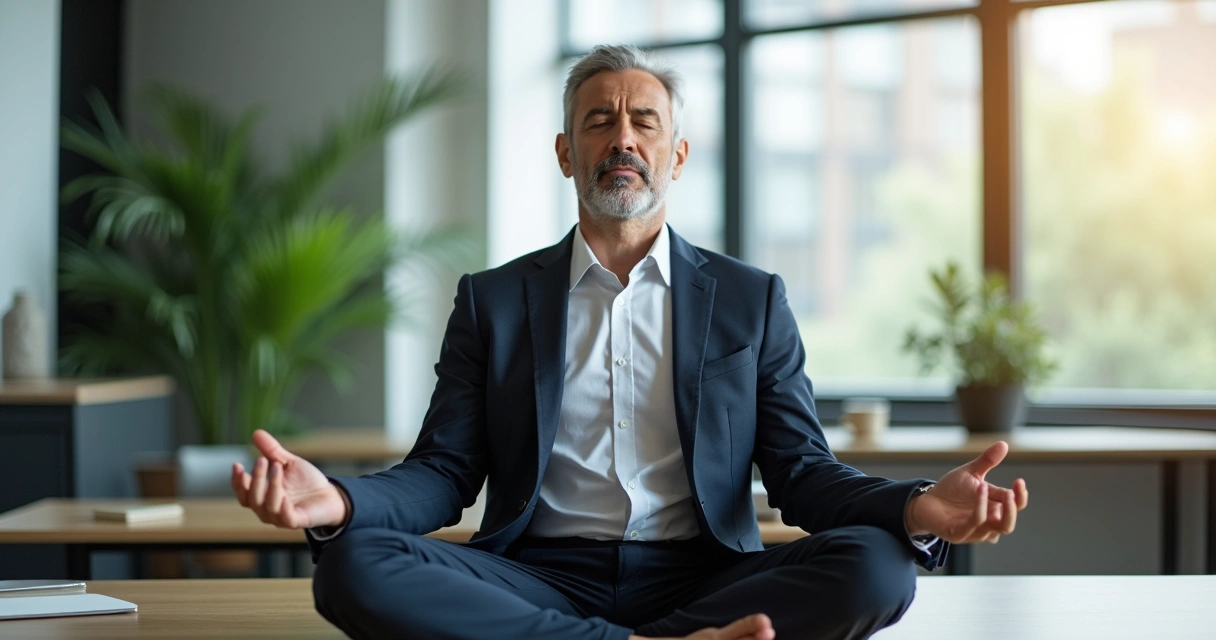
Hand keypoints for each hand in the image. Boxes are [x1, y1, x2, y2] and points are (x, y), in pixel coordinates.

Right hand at [231, 429, 348, 529]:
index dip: (237, 481)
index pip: (243, 492)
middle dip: (256, 479)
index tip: (237, 464)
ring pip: (268, 506)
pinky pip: (286, 518)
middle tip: (262, 460)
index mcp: (262, 496)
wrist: (331, 495)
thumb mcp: (288, 463)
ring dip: (271, 486)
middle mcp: (267, 509)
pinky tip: (286, 496)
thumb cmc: (306, 481)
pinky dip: (283, 508)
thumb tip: (256, 433)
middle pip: (253, 499)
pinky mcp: (296, 521)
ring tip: (277, 466)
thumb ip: (272, 451)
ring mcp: (280, 517)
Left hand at [906, 441, 1027, 543]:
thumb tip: (1003, 444)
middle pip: (1008, 524)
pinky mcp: (958, 533)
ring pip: (995, 529)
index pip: (1015, 506)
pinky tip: (978, 490)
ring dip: (995, 509)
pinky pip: (973, 525)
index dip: (1020, 496)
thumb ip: (987, 461)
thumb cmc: (952, 490)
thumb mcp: (970, 473)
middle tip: (1011, 492)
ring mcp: (973, 530)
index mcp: (994, 508)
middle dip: (1013, 509)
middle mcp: (987, 523)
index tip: (1019, 481)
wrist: (926, 500)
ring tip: (990, 489)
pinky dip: (979, 509)